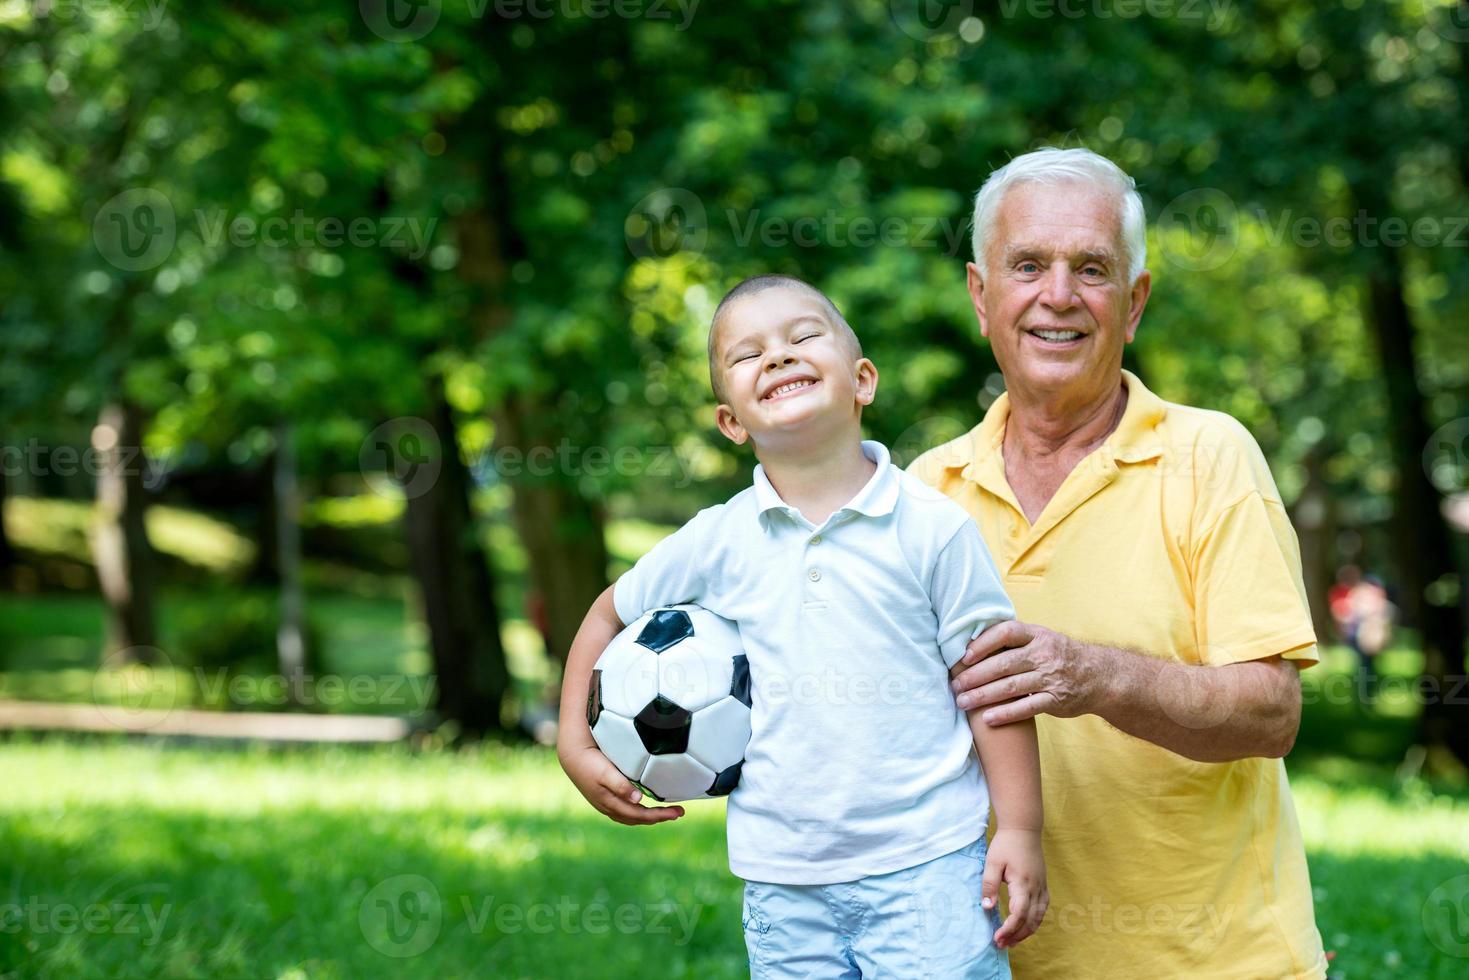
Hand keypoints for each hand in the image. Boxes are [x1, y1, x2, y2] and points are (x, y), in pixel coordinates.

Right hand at [557, 741, 684, 825]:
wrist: (571, 755)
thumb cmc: (590, 762)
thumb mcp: (606, 772)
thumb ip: (621, 786)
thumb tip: (638, 800)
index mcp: (611, 803)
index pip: (640, 815)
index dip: (660, 816)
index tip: (678, 812)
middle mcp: (609, 808)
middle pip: (638, 819)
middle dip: (658, 817)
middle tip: (679, 812)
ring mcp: (605, 804)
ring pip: (631, 817)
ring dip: (649, 816)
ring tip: (665, 813)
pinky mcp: (604, 798)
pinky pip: (625, 811)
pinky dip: (638, 812)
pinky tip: (643, 806)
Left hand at [950, 621, 1103, 725]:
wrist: (1099, 676)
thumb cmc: (1059, 656)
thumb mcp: (1042, 638)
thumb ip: (1014, 640)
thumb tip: (972, 642)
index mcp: (1038, 635)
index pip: (1006, 632)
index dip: (983, 643)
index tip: (964, 656)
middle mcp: (1044, 654)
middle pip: (1003, 664)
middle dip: (975, 675)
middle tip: (955, 684)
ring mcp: (1050, 678)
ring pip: (1011, 687)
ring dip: (983, 696)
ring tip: (963, 702)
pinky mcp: (1055, 700)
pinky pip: (1026, 708)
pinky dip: (1005, 714)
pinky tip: (987, 719)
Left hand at [984, 827, 1047, 948]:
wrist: (1024, 829)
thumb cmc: (1006, 844)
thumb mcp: (992, 862)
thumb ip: (989, 885)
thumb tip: (987, 908)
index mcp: (1023, 883)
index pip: (1018, 914)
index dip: (1009, 929)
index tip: (997, 938)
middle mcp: (1036, 888)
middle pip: (1030, 921)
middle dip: (1016, 936)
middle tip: (1001, 945)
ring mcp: (1042, 887)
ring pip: (1039, 918)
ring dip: (1026, 932)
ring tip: (1011, 941)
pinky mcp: (1043, 885)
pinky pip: (1042, 909)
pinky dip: (1034, 922)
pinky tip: (1024, 926)